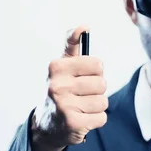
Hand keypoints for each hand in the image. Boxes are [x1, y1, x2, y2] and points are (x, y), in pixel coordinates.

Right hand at [30, 26, 107, 150]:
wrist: (46, 125)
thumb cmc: (60, 89)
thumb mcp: (62, 65)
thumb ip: (72, 44)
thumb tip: (84, 26)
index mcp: (56, 67)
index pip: (97, 64)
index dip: (95, 72)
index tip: (83, 77)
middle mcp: (57, 85)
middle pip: (102, 84)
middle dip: (96, 91)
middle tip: (80, 95)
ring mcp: (64, 106)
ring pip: (103, 102)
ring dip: (96, 106)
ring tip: (80, 107)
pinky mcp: (73, 124)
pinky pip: (102, 118)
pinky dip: (95, 120)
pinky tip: (81, 119)